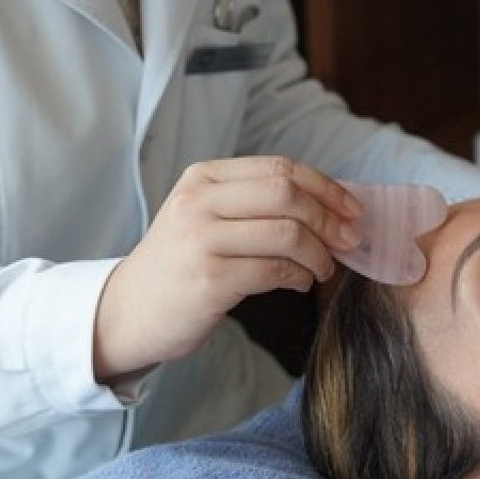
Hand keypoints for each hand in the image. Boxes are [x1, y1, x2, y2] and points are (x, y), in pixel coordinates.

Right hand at [92, 156, 361, 381]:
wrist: (126, 310)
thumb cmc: (180, 263)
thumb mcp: (205, 215)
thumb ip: (254, 202)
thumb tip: (332, 205)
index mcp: (203, 177)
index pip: (280, 168)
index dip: (326, 187)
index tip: (353, 209)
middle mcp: (199, 201)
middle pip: (287, 193)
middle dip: (329, 217)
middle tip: (348, 241)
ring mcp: (202, 240)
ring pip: (287, 233)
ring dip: (319, 253)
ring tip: (323, 268)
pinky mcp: (209, 280)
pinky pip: (275, 271)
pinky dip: (300, 277)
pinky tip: (300, 283)